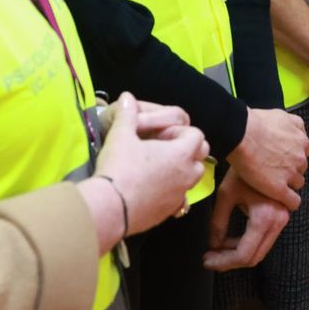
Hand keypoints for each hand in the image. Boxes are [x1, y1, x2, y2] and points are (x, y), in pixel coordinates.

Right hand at [84, 93, 208, 251]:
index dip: (181, 131)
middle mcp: (187, 175)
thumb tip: (126, 96)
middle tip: (162, 150)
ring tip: (157, 168)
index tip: (161, 134)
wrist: (108, 209)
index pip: (197, 135)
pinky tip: (153, 190)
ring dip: (181, 172)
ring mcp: (179, 196)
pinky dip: (172, 193)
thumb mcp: (120, 136)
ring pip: (192, 179)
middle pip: (199, 157)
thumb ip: (127, 114)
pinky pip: (179, 200)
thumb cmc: (119, 167)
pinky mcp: (167, 213)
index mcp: (181, 154)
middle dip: (186, 151)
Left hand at [204, 170, 291, 270]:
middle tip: (210, 257)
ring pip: (260, 249)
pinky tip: (230, 236)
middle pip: (254, 256)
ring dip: (237, 251)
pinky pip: (264, 238)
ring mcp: (283, 217)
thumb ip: (218, 224)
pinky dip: (246, 241)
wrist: (260, 147)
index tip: (206, 260)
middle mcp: (279, 220)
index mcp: (266, 217)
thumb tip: (213, 246)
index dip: (223, 262)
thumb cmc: (241, 168)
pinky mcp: (282, 214)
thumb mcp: (226, 196)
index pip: (244, 254)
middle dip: (229, 260)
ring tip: (217, 246)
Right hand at [227, 106, 308, 209]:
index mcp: (302, 141)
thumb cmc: (257, 123)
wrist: (243, 135)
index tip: (283, 159)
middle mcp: (300, 158)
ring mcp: (291, 174)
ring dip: (288, 184)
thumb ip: (294, 124)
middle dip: (290, 169)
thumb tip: (297, 129)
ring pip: (297, 184)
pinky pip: (293, 201)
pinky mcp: (279, 189)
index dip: (293, 157)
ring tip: (273, 184)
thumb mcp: (282, 115)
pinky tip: (281, 201)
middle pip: (301, 168)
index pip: (304, 153)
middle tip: (275, 170)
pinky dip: (289, 202)